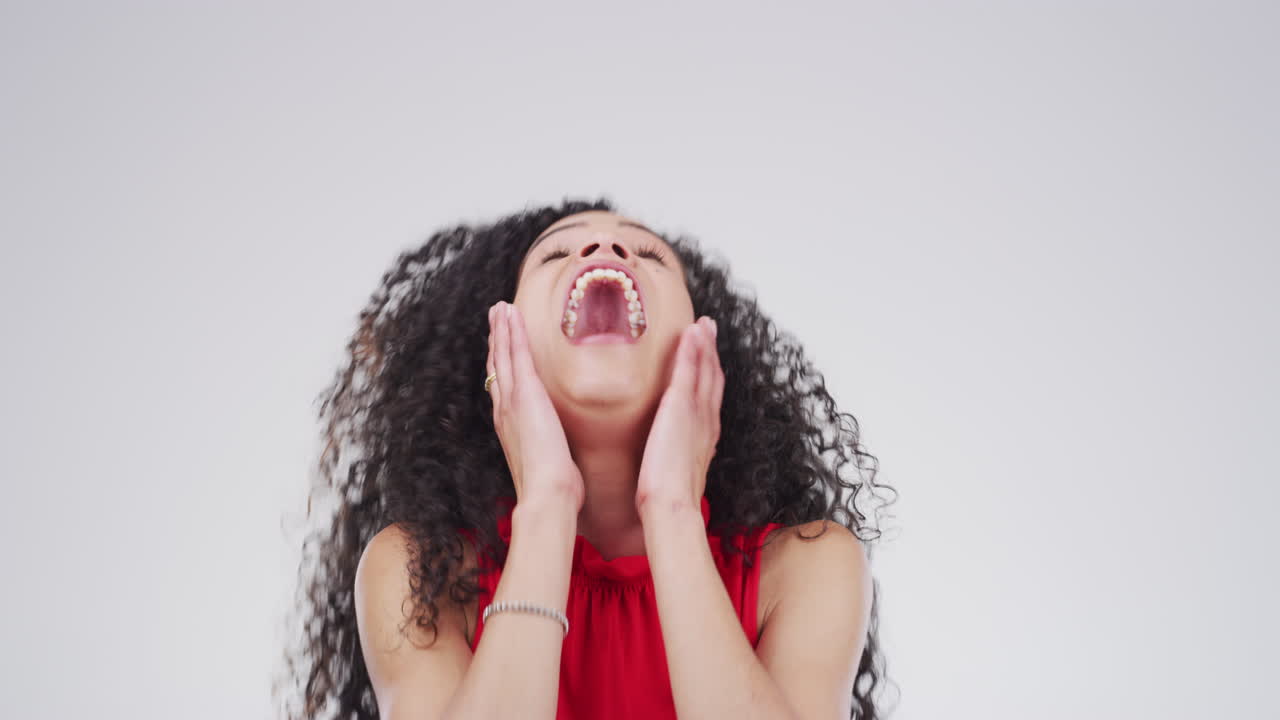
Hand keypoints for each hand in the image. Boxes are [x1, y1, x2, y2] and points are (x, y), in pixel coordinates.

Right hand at [487, 301, 584, 510]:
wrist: (547, 494)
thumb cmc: (554, 490)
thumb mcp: (552, 466)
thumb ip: (554, 455)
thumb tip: (565, 460)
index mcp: (511, 426)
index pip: (503, 388)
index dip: (501, 365)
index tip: (501, 346)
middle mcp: (505, 410)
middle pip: (497, 366)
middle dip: (496, 340)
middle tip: (495, 316)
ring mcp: (512, 400)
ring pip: (503, 355)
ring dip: (501, 328)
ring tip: (499, 307)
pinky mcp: (525, 393)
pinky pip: (516, 353)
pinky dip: (512, 331)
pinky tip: (510, 312)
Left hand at [636, 316, 723, 513]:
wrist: (670, 507)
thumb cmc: (666, 500)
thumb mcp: (672, 477)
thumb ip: (669, 464)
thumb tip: (658, 466)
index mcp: (703, 438)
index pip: (709, 400)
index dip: (710, 377)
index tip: (707, 359)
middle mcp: (706, 422)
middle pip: (713, 380)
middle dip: (712, 354)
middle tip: (710, 330)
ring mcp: (696, 413)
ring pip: (705, 371)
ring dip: (705, 345)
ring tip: (703, 324)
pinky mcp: (680, 406)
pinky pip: (689, 370)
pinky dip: (693, 349)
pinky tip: (692, 331)